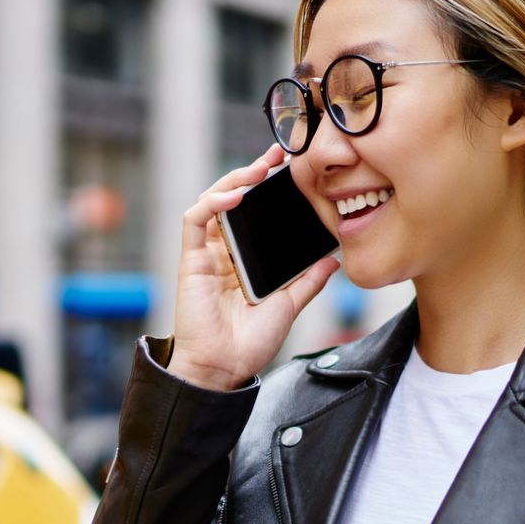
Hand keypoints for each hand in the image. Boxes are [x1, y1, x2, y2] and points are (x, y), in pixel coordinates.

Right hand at [168, 146, 340, 390]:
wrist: (224, 369)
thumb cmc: (249, 344)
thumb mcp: (289, 306)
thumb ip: (308, 281)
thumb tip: (333, 260)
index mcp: (244, 261)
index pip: (255, 214)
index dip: (269, 190)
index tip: (294, 171)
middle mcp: (223, 252)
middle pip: (234, 200)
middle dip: (253, 173)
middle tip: (279, 154)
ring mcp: (205, 254)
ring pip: (213, 201)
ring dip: (235, 179)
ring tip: (260, 168)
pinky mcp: (191, 259)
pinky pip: (195, 220)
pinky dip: (213, 202)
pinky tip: (236, 195)